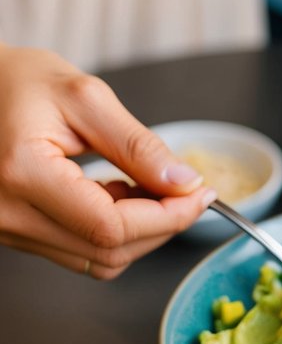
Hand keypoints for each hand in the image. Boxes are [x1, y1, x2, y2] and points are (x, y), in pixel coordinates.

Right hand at [0, 45, 215, 276]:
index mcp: (23, 173)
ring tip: (142, 184)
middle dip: (160, 226)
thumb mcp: (85, 97)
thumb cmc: (16, 82)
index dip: (167, 218)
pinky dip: (113, 232)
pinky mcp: (18, 235)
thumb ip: (138, 145)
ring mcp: (9, 231)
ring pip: (98, 261)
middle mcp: (9, 214)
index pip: (111, 226)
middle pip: (109, 252)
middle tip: (185, 190)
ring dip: (138, 231)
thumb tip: (185, 183)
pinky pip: (80, 251)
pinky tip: (115, 194)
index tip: (200, 195)